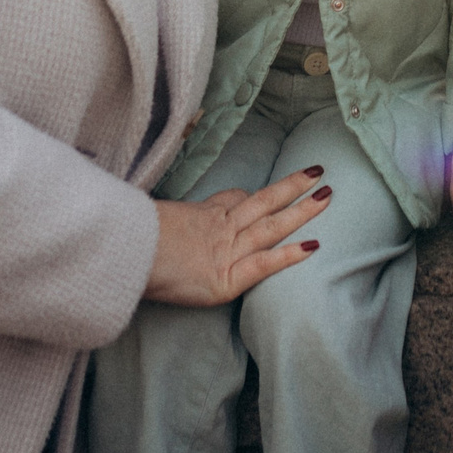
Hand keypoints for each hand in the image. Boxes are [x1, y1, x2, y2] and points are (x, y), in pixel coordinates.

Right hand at [145, 165, 331, 306]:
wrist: (124, 255)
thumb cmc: (128, 242)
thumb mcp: (148, 221)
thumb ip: (162, 222)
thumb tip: (150, 221)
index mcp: (199, 218)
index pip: (231, 201)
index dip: (249, 197)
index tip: (262, 193)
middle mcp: (218, 230)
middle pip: (262, 203)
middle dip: (291, 188)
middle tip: (318, 173)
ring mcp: (226, 252)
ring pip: (271, 225)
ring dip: (302, 210)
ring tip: (328, 196)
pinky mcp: (227, 279)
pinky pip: (264, 264)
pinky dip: (289, 255)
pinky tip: (312, 246)